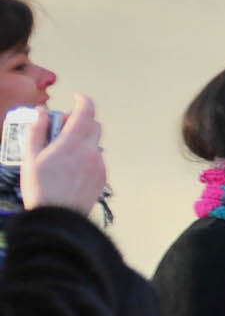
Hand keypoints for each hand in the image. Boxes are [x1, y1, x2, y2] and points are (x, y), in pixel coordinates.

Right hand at [21, 95, 106, 215]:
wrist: (58, 217)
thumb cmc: (41, 188)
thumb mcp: (30, 156)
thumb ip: (36, 130)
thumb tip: (42, 113)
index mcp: (72, 143)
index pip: (86, 112)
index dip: (83, 100)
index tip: (78, 98)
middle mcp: (91, 152)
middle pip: (94, 126)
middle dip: (81, 121)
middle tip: (62, 129)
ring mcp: (99, 165)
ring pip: (95, 143)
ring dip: (83, 140)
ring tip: (62, 153)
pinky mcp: (103, 177)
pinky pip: (97, 159)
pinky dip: (86, 155)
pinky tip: (70, 168)